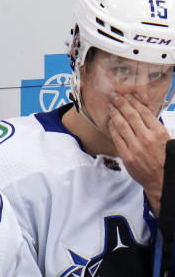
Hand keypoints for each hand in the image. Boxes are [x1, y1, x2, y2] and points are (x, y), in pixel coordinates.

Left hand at [108, 92, 169, 214]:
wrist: (162, 180)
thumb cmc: (166, 160)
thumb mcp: (167, 141)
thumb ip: (155, 128)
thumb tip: (144, 114)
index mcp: (159, 133)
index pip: (143, 112)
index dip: (133, 101)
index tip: (127, 96)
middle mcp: (147, 138)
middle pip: (130, 115)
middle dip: (121, 103)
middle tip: (114, 96)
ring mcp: (136, 147)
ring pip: (121, 125)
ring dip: (114, 113)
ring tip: (110, 106)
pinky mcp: (127, 155)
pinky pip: (116, 138)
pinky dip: (112, 128)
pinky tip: (110, 122)